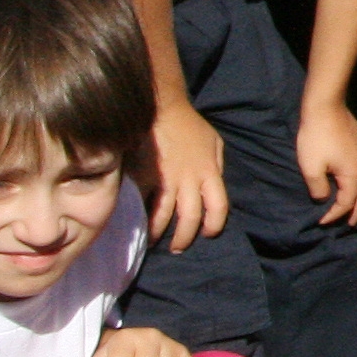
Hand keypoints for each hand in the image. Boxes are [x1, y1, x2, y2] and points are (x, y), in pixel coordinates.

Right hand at [148, 103, 228, 248]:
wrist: (160, 108)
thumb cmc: (189, 124)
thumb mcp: (214, 142)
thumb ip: (216, 165)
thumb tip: (215, 184)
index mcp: (209, 172)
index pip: (219, 207)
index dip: (214, 225)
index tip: (207, 233)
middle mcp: (189, 180)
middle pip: (190, 219)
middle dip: (184, 239)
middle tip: (177, 248)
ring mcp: (166, 180)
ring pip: (164, 217)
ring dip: (159, 234)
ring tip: (154, 243)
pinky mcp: (145, 176)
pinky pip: (144, 204)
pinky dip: (141, 218)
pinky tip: (138, 226)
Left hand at [296, 97, 356, 225]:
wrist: (326, 106)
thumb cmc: (316, 137)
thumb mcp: (311, 167)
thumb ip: (319, 188)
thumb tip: (324, 198)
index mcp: (353, 174)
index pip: (347, 202)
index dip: (334, 215)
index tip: (322, 222)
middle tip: (351, 224)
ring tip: (356, 207)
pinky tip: (356, 182)